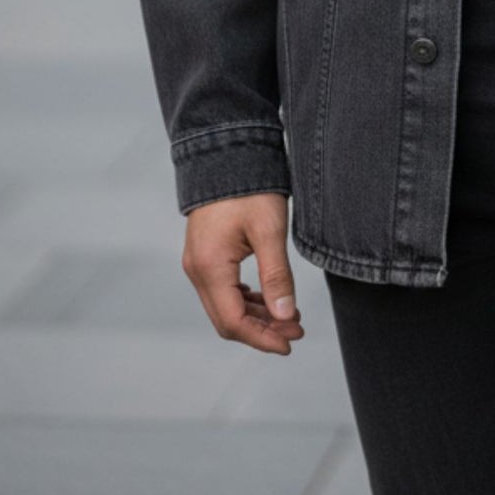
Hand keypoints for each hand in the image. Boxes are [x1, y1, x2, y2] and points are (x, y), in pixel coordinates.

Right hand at [182, 191, 305, 353]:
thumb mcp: (269, 230)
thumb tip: (285, 316)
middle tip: (296, 330)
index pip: (233, 321)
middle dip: (262, 330)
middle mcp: (197, 270)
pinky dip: (247, 300)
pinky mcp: (205, 255)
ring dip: (257, 316)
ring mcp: (198, 263)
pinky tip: (270, 299)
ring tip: (290, 316)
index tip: (290, 343)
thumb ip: (276, 275)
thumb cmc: (248, 187)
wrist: (227, 152)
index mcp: (210, 267)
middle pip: (227, 319)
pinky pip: (224, 290)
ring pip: (226, 306)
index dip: (262, 338)